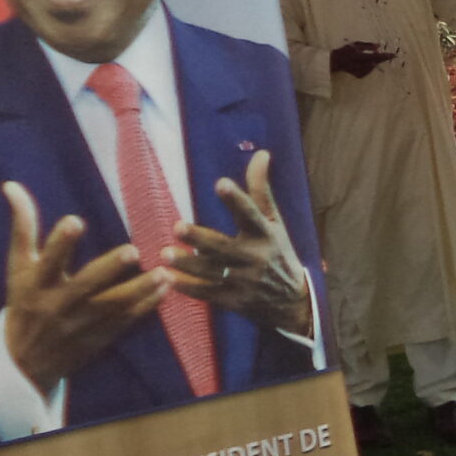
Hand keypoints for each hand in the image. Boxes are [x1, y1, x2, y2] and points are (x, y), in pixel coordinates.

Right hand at [0, 181, 169, 390]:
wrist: (25, 360)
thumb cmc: (24, 301)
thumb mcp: (19, 267)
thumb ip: (23, 227)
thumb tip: (12, 185)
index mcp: (36, 283)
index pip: (47, 260)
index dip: (59, 242)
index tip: (75, 221)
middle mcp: (58, 303)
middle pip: (85, 285)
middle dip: (108, 269)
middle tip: (133, 250)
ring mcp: (81, 323)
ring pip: (113, 306)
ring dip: (140, 290)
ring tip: (165, 273)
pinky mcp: (100, 337)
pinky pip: (126, 322)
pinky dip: (146, 307)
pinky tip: (166, 291)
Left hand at [167, 151, 315, 337]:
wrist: (291, 302)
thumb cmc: (278, 253)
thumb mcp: (274, 222)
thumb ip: (261, 190)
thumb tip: (261, 153)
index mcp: (266, 234)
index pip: (251, 214)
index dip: (237, 200)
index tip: (221, 183)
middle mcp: (255, 257)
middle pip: (224, 246)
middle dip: (200, 238)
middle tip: (177, 226)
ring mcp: (243, 281)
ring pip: (211, 271)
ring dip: (187, 264)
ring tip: (164, 254)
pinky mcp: (233, 300)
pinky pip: (207, 294)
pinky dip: (188, 288)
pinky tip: (168, 280)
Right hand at [330, 41, 394, 77]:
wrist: (334, 61)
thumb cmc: (345, 50)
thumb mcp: (355, 44)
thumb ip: (367, 45)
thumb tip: (378, 46)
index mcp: (358, 55)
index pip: (375, 56)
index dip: (385, 56)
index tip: (394, 55)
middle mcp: (359, 64)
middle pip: (376, 62)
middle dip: (383, 59)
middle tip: (390, 56)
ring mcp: (359, 71)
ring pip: (372, 67)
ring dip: (374, 62)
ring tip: (369, 57)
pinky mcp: (359, 76)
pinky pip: (368, 71)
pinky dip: (369, 67)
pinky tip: (364, 63)